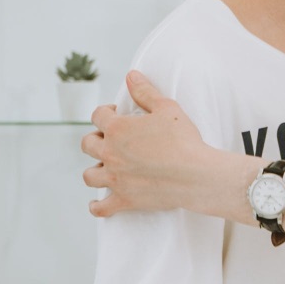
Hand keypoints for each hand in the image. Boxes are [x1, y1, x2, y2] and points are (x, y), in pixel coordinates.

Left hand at [84, 70, 239, 217]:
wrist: (196, 174)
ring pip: (89, 176)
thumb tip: (131, 76)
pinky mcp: (125, 200)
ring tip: (106, 167)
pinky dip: (96, 206)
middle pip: (88, 145)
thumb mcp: (166, 108)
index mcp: (117, 129)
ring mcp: (115, 179)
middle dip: (96, 140)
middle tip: (111, 141)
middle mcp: (111, 154)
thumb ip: (144, 91)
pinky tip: (96, 204)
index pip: (97, 116)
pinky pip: (101, 208)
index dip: (106, 113)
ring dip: (95, 170)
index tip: (116, 115)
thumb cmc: (184, 140)